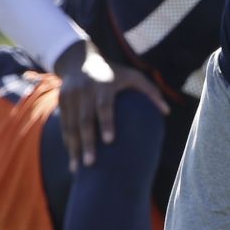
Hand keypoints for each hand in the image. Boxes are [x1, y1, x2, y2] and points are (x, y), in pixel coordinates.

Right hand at [54, 41, 168, 170]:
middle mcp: (84, 91)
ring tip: (77, 168)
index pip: (104, 105)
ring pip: (70, 125)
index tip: (110, 141)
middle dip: (87, 142)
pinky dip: (68, 142)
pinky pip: (64, 125)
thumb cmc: (114, 73)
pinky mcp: (62, 102)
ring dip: (74, 147)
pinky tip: (72, 158)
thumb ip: (150, 92)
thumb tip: (167, 112)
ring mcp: (70, 97)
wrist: (80, 61)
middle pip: (84, 119)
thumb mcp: (133, 76)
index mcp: (104, 84)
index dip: (107, 123)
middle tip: (91, 164)